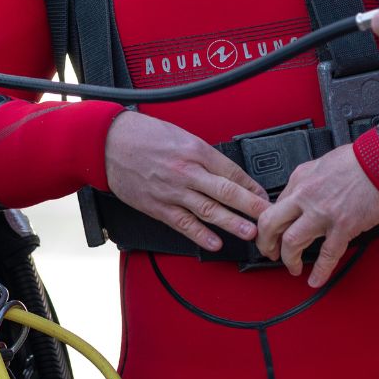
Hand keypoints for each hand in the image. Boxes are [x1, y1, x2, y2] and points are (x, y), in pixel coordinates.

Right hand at [103, 111, 270, 251]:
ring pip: (209, 210)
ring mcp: (173, 191)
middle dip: (251, 206)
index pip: (232, 171)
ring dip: (232, 223)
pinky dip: (200, 235)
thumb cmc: (142, 135)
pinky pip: (183, 223)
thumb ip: (202, 154)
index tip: (264, 196)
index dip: (251, 186)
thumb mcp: (180, 135)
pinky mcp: (157, 206)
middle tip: (269, 216)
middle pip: (227, 191)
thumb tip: (223, 170)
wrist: (108, 142)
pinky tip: (214, 243)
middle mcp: (187, 171)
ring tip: (250, 233)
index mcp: (196, 150)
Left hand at [255, 145, 378, 287]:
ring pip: (290, 241)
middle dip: (265, 242)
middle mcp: (306, 196)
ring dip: (288, 259)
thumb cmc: (362, 159)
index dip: (273, 223)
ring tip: (292, 267)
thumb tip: (305, 194)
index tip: (275, 231)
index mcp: (301, 179)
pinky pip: (327, 255)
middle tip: (270, 252)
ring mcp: (322, 213)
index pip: (275, 205)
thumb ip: (310, 180)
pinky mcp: (343, 227)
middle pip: (270, 223)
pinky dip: (319, 271)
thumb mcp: (324, 162)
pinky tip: (315, 279)